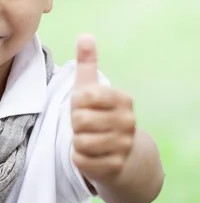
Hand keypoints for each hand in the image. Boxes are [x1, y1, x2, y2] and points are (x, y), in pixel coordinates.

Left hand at [71, 35, 135, 184]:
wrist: (123, 154)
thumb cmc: (99, 116)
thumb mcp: (91, 89)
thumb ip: (87, 64)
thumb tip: (84, 35)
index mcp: (122, 99)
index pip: (84, 97)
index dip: (76, 103)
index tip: (84, 107)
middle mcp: (128, 122)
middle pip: (79, 120)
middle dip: (75, 124)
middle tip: (86, 126)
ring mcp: (124, 145)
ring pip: (80, 141)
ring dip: (77, 142)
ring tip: (88, 140)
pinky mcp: (115, 167)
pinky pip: (81, 160)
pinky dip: (79, 158)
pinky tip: (91, 155)